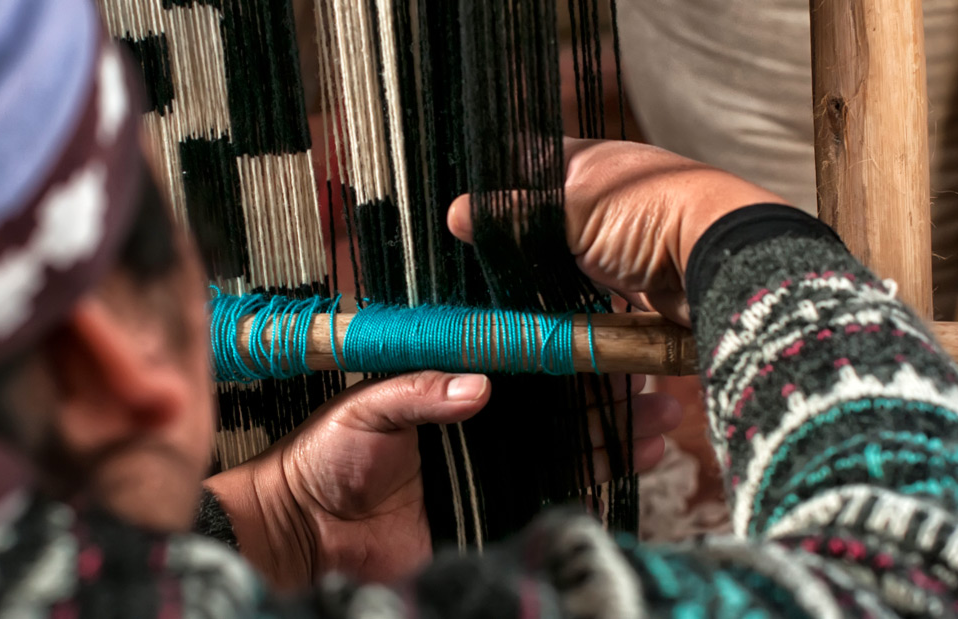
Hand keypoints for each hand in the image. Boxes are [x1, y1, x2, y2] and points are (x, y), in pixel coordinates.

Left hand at [205, 369, 678, 588]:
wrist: (307, 529)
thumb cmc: (327, 456)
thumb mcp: (368, 409)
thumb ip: (420, 393)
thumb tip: (479, 385)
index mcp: (451, 390)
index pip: (521, 369)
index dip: (566, 360)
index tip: (608, 351)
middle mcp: (481, 427)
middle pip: (557, 409)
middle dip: (609, 400)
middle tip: (655, 389)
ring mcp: (492, 470)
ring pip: (566, 449)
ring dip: (615, 437)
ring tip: (662, 425)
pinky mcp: (492, 511)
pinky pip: (550, 494)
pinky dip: (592, 480)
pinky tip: (633, 464)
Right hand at [447, 139, 785, 324]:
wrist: (720, 264)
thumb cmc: (650, 216)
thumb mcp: (571, 208)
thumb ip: (513, 215)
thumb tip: (456, 213)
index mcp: (591, 164)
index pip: (530, 166)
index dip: (500, 189)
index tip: (468, 218)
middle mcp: (607, 199)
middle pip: (546, 221)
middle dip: (518, 244)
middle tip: (479, 267)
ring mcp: (623, 242)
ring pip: (566, 263)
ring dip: (543, 281)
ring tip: (506, 298)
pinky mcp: (636, 285)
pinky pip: (591, 298)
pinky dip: (572, 308)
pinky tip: (547, 319)